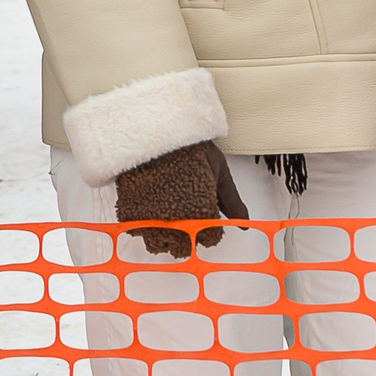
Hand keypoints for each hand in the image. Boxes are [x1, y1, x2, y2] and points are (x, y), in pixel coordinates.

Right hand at [113, 140, 247, 258]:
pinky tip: (147, 208)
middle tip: (183, 216)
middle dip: (185, 237)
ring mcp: (151, 219)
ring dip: (162, 235)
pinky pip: (136, 231)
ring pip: (158, 244)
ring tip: (164, 217)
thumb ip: (232, 202)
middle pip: (182, 248)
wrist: (157, 128)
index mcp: (202, 214)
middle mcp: (176, 223)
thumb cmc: (191, 147)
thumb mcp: (219, 171)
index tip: (203, 216)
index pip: (208, 240)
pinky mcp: (131, 212)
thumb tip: (244, 225)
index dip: (208, 230)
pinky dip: (141, 224)